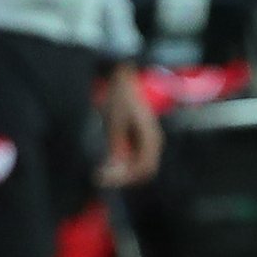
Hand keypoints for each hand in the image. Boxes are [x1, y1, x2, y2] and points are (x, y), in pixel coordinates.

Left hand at [97, 65, 161, 188]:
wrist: (122, 77)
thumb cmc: (119, 98)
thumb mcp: (114, 124)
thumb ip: (116, 148)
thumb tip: (113, 170)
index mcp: (152, 138)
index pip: (144, 169)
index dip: (125, 178)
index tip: (104, 177)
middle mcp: (154, 141)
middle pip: (144, 171)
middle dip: (124, 177)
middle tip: (101, 176)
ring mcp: (149, 140)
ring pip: (140, 166)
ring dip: (123, 171)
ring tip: (102, 169)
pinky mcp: (141, 138)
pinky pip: (136, 158)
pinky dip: (124, 163)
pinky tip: (109, 160)